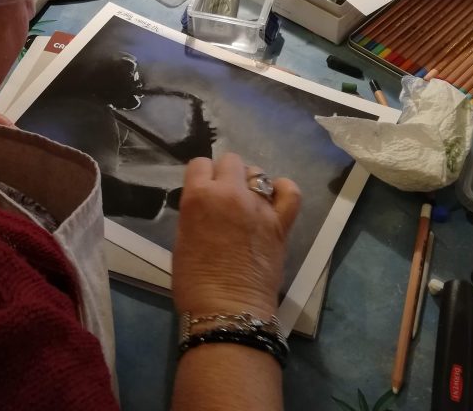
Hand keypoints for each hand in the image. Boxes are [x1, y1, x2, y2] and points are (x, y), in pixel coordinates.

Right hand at [172, 153, 300, 318]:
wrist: (228, 311)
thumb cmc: (194, 282)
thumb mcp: (181, 240)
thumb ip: (195, 213)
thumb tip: (206, 206)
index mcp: (198, 197)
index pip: (199, 164)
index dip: (200, 177)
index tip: (201, 191)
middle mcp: (229, 194)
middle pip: (230, 161)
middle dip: (224, 175)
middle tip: (223, 198)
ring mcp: (258, 206)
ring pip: (257, 172)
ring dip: (249, 183)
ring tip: (246, 202)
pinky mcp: (280, 223)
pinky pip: (290, 192)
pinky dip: (283, 190)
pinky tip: (274, 197)